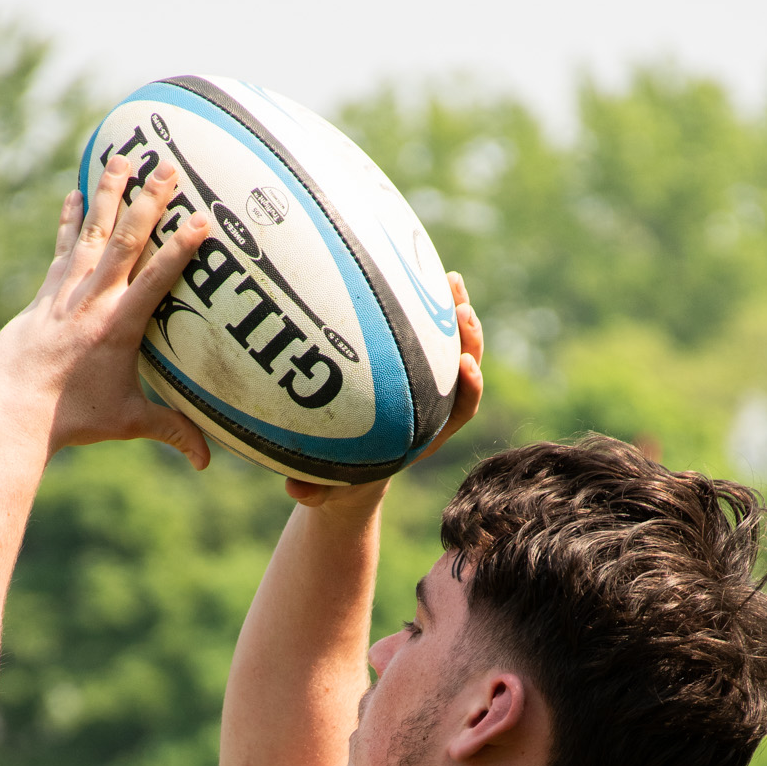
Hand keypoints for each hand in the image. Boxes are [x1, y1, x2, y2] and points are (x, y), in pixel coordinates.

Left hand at [0, 155, 213, 467]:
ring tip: (122, 156)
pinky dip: (72, 220)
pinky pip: (63, 248)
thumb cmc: (75, 418)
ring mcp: (66, 291)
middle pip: (125, 240)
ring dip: (108, 193)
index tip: (201, 219)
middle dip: (149, 201)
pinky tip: (76, 193)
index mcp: (119, 327)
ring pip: (91, 231)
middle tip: (169, 167)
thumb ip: (172, 432)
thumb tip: (207, 463)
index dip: (180, 248)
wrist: (13, 409)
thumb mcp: (129, 422)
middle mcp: (93, 300)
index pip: (157, 279)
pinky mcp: (46, 293)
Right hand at [284, 271, 483, 506]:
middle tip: (462, 309)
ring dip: (453, 311)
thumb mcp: (327, 487)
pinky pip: (424, 332)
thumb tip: (298, 491)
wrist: (349, 470)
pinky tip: (412, 273)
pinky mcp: (409, 363)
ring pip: (449, 345)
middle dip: (468, 339)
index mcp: (424, 435)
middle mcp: (431, 406)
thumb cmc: (339, 478)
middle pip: (463, 370)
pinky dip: (424, 306)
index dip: (468, 389)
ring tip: (450, 279)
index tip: (466, 366)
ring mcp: (423, 382)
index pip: (459, 412)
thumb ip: (315, 492)